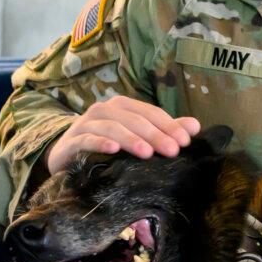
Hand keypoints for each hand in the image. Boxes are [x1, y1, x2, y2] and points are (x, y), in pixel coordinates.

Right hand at [45, 95, 199, 173]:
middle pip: (135, 120)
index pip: (151, 113)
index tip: (185, 142)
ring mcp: (86, 124)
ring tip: (147, 153)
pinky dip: (100, 143)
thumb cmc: (107, 144)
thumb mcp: (136, 136)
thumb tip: (195, 126)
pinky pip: (87, 139)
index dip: (169, 125)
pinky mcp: (71, 141)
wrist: (66, 155)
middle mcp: (104, 110)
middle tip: (173, 151)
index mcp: (123, 106)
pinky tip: (113, 150)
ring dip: (131, 139)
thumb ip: (164, 129)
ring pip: (112, 127)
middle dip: (156, 134)